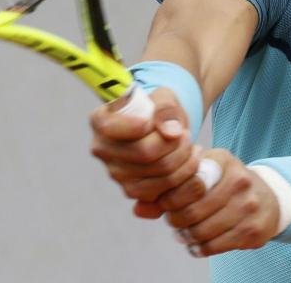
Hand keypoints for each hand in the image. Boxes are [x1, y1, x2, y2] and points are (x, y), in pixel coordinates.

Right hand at [89, 88, 200, 212]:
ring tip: (190, 145)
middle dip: (175, 143)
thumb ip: (166, 109)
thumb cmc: (158, 109)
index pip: (112, 128)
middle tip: (187, 134)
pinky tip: (190, 161)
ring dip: (184, 160)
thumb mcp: (164, 97)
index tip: (156, 120)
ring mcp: (116, 174)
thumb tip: (171, 132)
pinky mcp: (134, 191)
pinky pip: (164, 193)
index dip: (139, 125)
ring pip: (160, 175)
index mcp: (100, 121)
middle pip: (145, 153)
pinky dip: (184, 177)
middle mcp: (103, 150)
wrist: (163, 128)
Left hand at [161, 149, 279, 256]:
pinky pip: (214, 246)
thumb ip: (170, 187)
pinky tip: (196, 244)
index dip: (170, 197)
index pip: (187, 181)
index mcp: (222, 160)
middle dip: (175, 219)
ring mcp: (248, 206)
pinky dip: (199, 248)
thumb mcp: (203, 172)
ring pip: (202, 230)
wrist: (269, 198)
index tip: (166, 202)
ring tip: (183, 233)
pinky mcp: (252, 231)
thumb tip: (138, 209)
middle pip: (192, 209)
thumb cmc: (225, 183)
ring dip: (186, 235)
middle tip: (172, 221)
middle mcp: (238, 181)